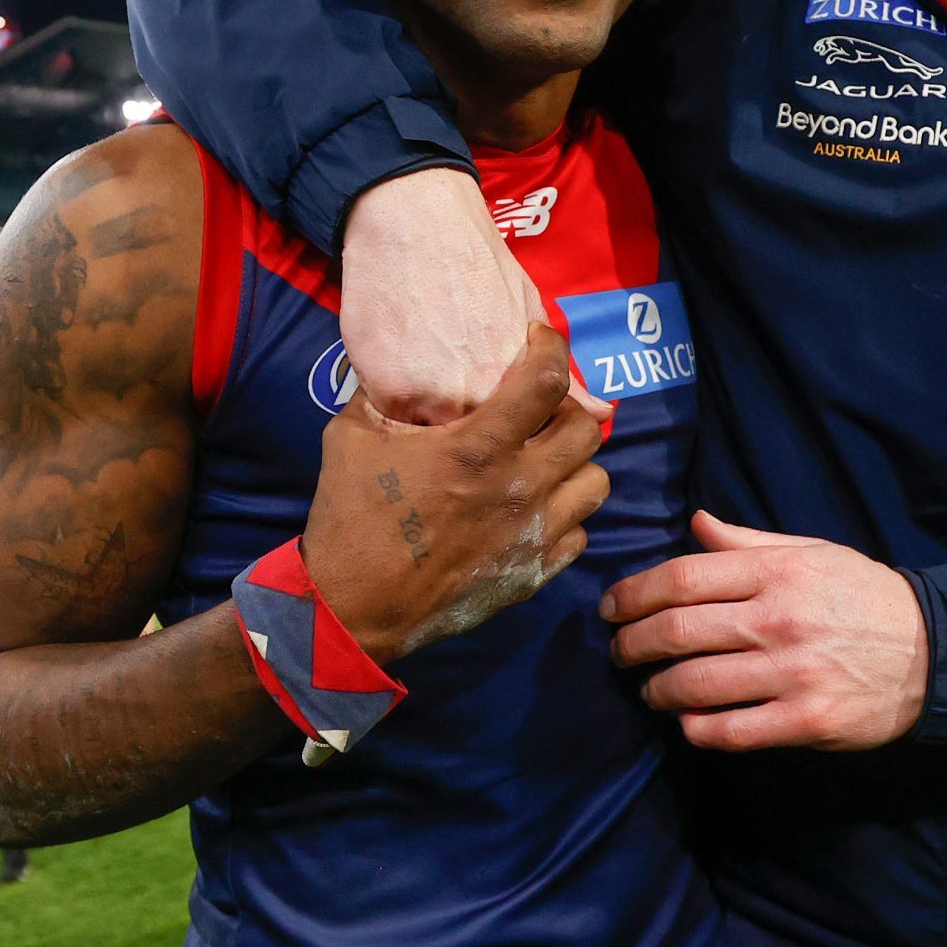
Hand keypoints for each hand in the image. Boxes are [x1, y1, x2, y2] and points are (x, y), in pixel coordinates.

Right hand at [302, 324, 610, 661]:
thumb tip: (393, 362)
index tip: (537, 340)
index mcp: (479, 447)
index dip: (551, 347)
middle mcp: (519, 487)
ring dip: (574, 463)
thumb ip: (381, 392)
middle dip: (568, 408)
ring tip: (544, 459)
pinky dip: (565, 514)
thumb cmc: (349, 516)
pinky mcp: (533, 572)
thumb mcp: (351, 435)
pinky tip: (533, 508)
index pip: (547, 380)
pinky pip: (579, 532)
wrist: (352, 606)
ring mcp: (532, 534)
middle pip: (587, 430)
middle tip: (540, 409)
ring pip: (596, 482)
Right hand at [343, 169, 603, 423]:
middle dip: (468, 436)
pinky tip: (400, 373)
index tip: (498, 410)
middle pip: (475, 449)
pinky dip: (395, 410)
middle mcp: (478, 402)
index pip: (522, 443)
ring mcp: (429, 401)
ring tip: (428, 380)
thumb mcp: (529, 314)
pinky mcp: (386, 393)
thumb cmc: (478, 265)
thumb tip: (602, 415)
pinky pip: (393, 423)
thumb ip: (560, 376)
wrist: (415, 224)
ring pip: (431, 442)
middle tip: (456, 392)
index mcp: (519, 388)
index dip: (509, 433)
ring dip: (431, 429)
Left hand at [604, 512, 928, 751]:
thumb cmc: (864, 597)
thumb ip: (749, 543)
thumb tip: (695, 523)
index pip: (682, 579)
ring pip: (694, 684)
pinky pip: (729, 729)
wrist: (933, 652)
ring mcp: (791, 673)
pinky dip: (696, 727)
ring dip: (657, 689)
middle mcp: (778, 619)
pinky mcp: (805, 720)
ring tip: (650, 689)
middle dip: (632, 644)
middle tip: (618, 652)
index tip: (612, 608)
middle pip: (677, 631)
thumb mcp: (813, 552)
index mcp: (777, 572)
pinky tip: (688, 720)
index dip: (634, 594)